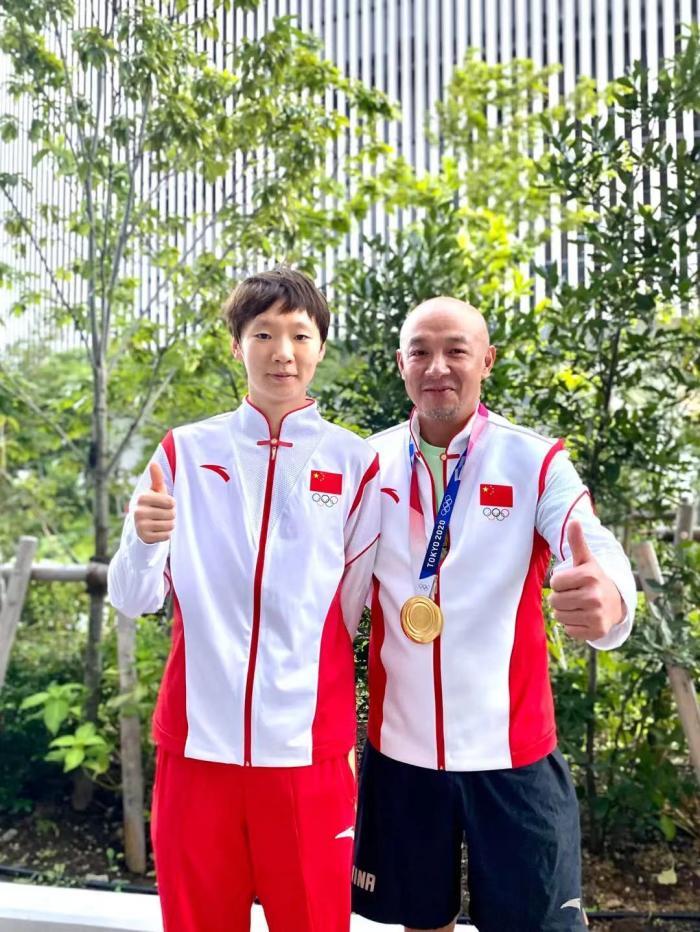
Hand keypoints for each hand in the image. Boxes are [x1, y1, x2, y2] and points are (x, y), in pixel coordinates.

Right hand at [133, 462, 175, 543]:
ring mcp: (140, 525)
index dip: (171, 504)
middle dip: (171, 515)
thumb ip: (157, 478)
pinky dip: (166, 534)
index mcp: (142, 498)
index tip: (164, 504)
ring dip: (169, 525)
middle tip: (162, 515)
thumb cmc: (153, 504)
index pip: (171, 502)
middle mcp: (138, 511)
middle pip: (171, 514)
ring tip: (160, 522)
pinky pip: (166, 536)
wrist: (141, 525)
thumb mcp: (155, 491)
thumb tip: (154, 463)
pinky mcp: (144, 537)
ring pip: (170, 525)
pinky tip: (158, 531)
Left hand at [549, 520, 623, 640]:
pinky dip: (572, 625)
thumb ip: (577, 542)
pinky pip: (569, 630)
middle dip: (561, 598)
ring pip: (559, 616)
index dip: (560, 582)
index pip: (555, 582)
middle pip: (555, 600)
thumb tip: (573, 520)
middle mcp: (594, 596)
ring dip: (565, 612)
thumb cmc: (594, 579)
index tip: (572, 581)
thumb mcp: (586, 560)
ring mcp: (596, 615)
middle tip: (574, 594)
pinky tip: (584, 617)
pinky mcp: (597, 631)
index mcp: (589, 575)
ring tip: (579, 605)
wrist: (616, 603)